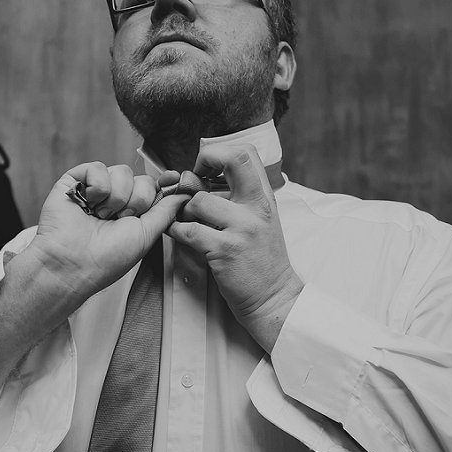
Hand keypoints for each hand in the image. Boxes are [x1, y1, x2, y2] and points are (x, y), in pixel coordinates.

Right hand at [27, 162, 189, 306]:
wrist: (73, 263)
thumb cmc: (107, 258)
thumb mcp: (147, 235)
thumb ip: (166, 211)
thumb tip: (184, 193)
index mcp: (132, 214)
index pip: (154, 189)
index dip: (165, 184)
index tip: (174, 180)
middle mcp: (115, 200)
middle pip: (142, 179)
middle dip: (136, 202)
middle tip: (119, 220)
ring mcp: (95, 189)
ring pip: (122, 172)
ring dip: (115, 198)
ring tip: (99, 217)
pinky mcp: (75, 180)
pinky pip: (98, 167)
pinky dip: (97, 188)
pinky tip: (87, 205)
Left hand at [167, 145, 303, 352]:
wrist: (274, 298)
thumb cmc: (261, 261)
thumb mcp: (260, 222)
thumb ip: (238, 199)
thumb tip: (200, 179)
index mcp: (264, 198)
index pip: (245, 154)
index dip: (219, 153)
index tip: (205, 170)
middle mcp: (257, 207)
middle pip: (233, 160)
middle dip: (204, 162)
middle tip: (191, 181)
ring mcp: (242, 228)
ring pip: (199, 200)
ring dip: (183, 210)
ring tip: (184, 220)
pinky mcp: (225, 250)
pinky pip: (189, 230)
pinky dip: (176, 231)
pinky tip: (178, 235)